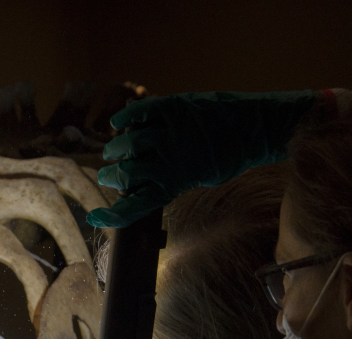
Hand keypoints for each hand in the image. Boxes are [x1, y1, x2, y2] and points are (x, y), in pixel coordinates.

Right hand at [89, 90, 319, 227]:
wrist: (257, 127)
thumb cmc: (231, 156)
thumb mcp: (203, 176)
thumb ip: (174, 178)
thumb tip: (147, 180)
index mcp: (176, 182)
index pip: (135, 205)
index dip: (112, 216)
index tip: (94, 218)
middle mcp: (169, 158)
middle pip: (125, 173)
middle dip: (111, 177)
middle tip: (107, 176)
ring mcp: (170, 130)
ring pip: (128, 143)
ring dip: (115, 149)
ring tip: (112, 151)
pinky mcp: (173, 107)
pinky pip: (139, 112)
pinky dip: (124, 117)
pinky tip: (117, 123)